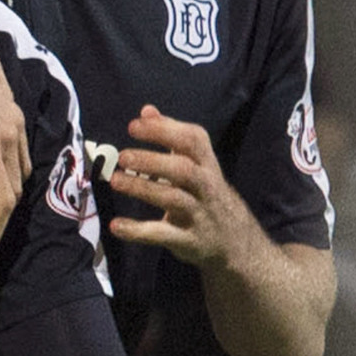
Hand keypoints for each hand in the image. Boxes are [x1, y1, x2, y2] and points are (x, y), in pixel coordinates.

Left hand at [110, 107, 256, 269]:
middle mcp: (207, 187)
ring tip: (115, 180)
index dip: (165, 130)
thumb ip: (172, 139)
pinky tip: (116, 225)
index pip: (194, 140)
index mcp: (208, 165)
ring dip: (143, 188)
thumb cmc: (209, 197)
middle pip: (184, 169)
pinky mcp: (190, 241)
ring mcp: (200, 215)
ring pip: (174, 199)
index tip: (134, 125)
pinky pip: (164, 235)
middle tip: (122, 156)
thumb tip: (147, 111)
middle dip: (153, 161)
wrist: (240, 245)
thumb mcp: (198, 168)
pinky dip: (139, 231)